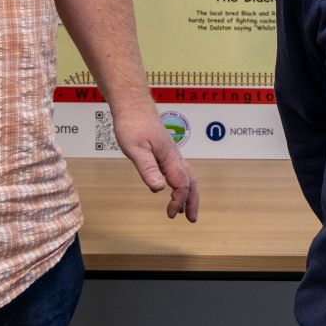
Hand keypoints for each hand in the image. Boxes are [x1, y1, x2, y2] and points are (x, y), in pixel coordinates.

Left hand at [114, 97, 199, 221]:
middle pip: (191, 181)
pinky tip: (170, 189)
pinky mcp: (165, 151)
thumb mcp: (135, 149)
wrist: (132, 105)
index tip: (169, 214)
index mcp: (170, 157)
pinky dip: (180, 184)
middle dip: (193, 201)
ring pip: (187, 176)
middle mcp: (174, 156)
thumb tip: (158, 189)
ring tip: (184, 210)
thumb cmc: (132, 125)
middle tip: (192, 219)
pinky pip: (178, 171)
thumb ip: (148, 169)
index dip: (178, 200)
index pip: (181, 184)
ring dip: (188, 194)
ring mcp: (171, 153)